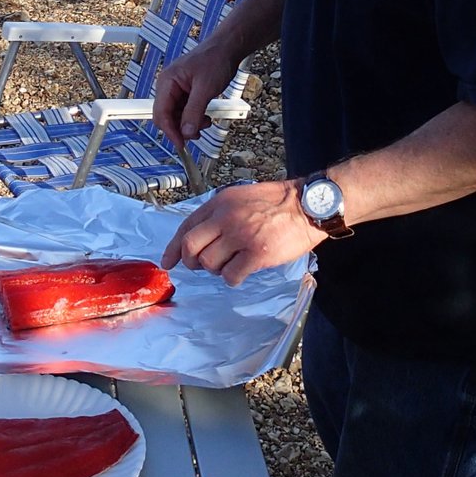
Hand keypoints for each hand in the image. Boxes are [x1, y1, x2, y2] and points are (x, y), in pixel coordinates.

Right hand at [153, 37, 240, 150]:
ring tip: (206, 123)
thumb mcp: (205, 88)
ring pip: (176, 116)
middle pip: (166, 117)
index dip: (170, 131)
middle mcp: (168, 86)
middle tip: (197, 135)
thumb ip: (194, 111)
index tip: (181, 145)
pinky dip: (194, 118)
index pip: (161, 113)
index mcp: (167, 82)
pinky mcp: (186, 93)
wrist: (227, 48)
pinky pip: (185, 111)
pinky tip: (205, 118)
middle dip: (180, 128)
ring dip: (189, 124)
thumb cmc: (215, 60)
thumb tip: (186, 133)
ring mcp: (176, 90)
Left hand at [162, 180, 322, 286]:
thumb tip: (198, 239)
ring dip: (217, 269)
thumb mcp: (240, 198)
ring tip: (232, 263)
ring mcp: (241, 236)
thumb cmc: (276, 202)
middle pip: (191, 247)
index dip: (173, 248)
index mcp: (220, 203)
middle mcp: (225, 218)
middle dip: (191, 262)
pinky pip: (231, 276)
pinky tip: (242, 271)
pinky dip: (232, 278)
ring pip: (209, 264)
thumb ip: (219, 214)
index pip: (186, 227)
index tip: (168, 262)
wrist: (307, 205)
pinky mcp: (257, 254)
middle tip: (201, 266)